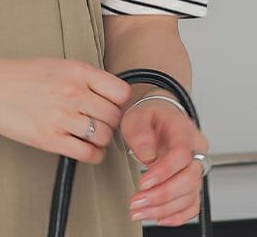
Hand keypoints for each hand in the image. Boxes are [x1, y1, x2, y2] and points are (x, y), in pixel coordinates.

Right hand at [0, 56, 130, 163]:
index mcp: (76, 70)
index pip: (120, 92)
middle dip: (109, 122)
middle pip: (114, 116)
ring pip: (104, 136)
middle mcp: (72, 92)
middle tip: (98, 121)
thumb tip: (110, 96)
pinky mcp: (51, 139)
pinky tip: (83, 147)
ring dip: (100, 139)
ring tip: (88, 134)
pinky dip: (92, 154)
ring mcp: (62, 116)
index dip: (119, 101)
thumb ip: (84, 79)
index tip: (112, 105)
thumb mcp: (57, 65)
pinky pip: (88, 154)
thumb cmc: (20, 76)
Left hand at [121, 97, 209, 226]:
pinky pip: (192, 204)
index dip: (164, 171)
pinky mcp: (191, 182)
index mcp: (183, 130)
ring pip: (190, 195)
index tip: (144, 182)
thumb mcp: (137, 116)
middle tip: (137, 201)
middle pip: (189, 179)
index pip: (181, 154)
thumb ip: (141, 133)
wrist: (158, 117)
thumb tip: (147, 156)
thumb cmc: (149, 116)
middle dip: (162, 195)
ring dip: (164, 208)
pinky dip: (177, 215)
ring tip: (140, 211)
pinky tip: (159, 217)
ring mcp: (195, 168)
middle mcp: (194, 150)